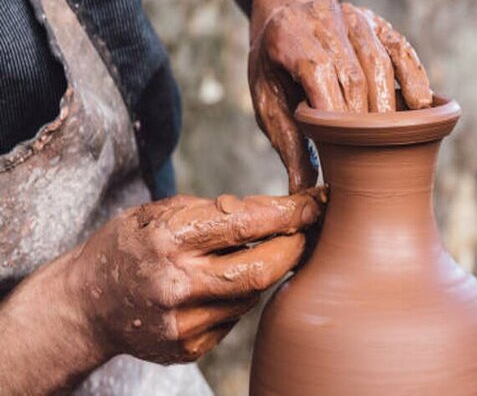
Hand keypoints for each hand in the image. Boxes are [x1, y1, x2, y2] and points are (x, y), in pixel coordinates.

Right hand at [68, 186, 325, 363]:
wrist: (86, 306)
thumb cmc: (127, 247)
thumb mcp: (157, 212)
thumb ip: (209, 210)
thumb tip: (266, 210)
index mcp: (168, 241)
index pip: (245, 224)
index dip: (289, 213)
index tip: (316, 203)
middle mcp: (176, 286)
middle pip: (263, 270)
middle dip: (295, 248)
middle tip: (306, 231)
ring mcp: (183, 323)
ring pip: (252, 295)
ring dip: (265, 271)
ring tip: (247, 254)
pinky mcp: (188, 347)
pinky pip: (235, 318)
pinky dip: (239, 296)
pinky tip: (220, 285)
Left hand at [247, 0, 432, 192]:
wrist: (287, 8)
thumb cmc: (274, 63)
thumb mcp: (266, 98)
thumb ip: (286, 140)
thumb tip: (301, 190)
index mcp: (290, 39)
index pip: (319, 76)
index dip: (335, 116)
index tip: (345, 155)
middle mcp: (326, 22)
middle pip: (354, 76)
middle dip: (366, 122)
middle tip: (373, 160)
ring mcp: (356, 20)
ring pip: (381, 64)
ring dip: (391, 106)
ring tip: (397, 143)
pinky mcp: (380, 24)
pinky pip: (403, 51)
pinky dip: (415, 78)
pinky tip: (422, 107)